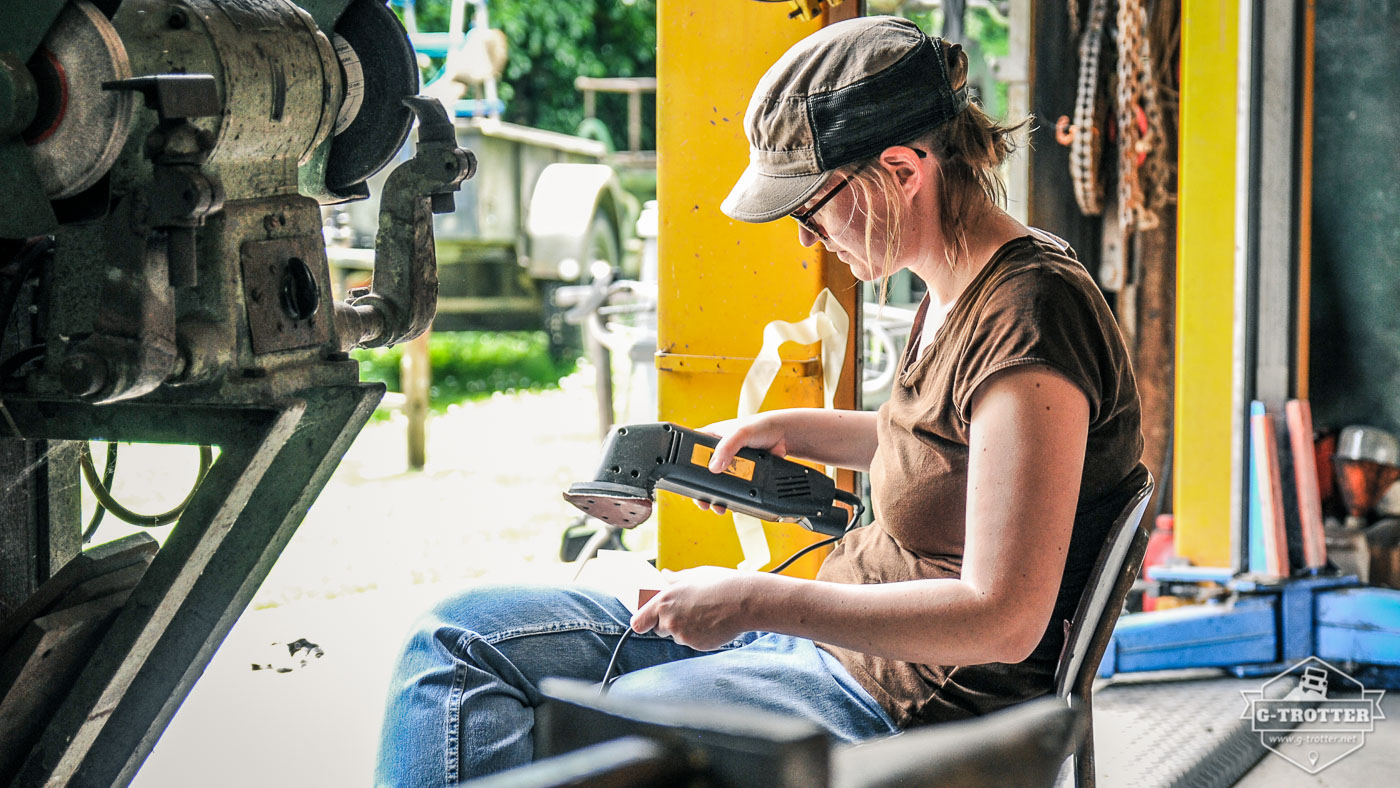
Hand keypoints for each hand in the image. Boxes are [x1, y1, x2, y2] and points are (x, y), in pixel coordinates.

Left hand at [630, 566, 762, 650]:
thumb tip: (663, 575)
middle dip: (669, 623)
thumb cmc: (719, 584)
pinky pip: (693, 642)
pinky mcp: (697, 645)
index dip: (642, 621)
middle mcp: (670, 620)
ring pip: (678, 636)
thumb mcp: (694, 575)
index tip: (644, 621)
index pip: (639, 621)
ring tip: (705, 614)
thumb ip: (674, 579)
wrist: (744, 601)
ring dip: (686, 629)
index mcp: (664, 601)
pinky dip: (700, 636)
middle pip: (659, 629)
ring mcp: (683, 635)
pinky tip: (713, 623)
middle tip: (687, 611)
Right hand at [693, 414, 789, 514]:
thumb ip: (727, 447)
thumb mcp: (740, 433)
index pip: (692, 450)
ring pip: (716, 484)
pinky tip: (730, 503)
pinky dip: (730, 497)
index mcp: (711, 437)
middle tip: (702, 499)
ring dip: (715, 496)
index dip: (687, 463)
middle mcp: (717, 451)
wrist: (782, 436)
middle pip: (701, 472)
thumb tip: (714, 467)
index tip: (687, 478)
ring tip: (716, 505)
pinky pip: (731, 489)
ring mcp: (728, 465)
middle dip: (700, 488)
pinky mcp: (740, 475)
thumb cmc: (759, 426)